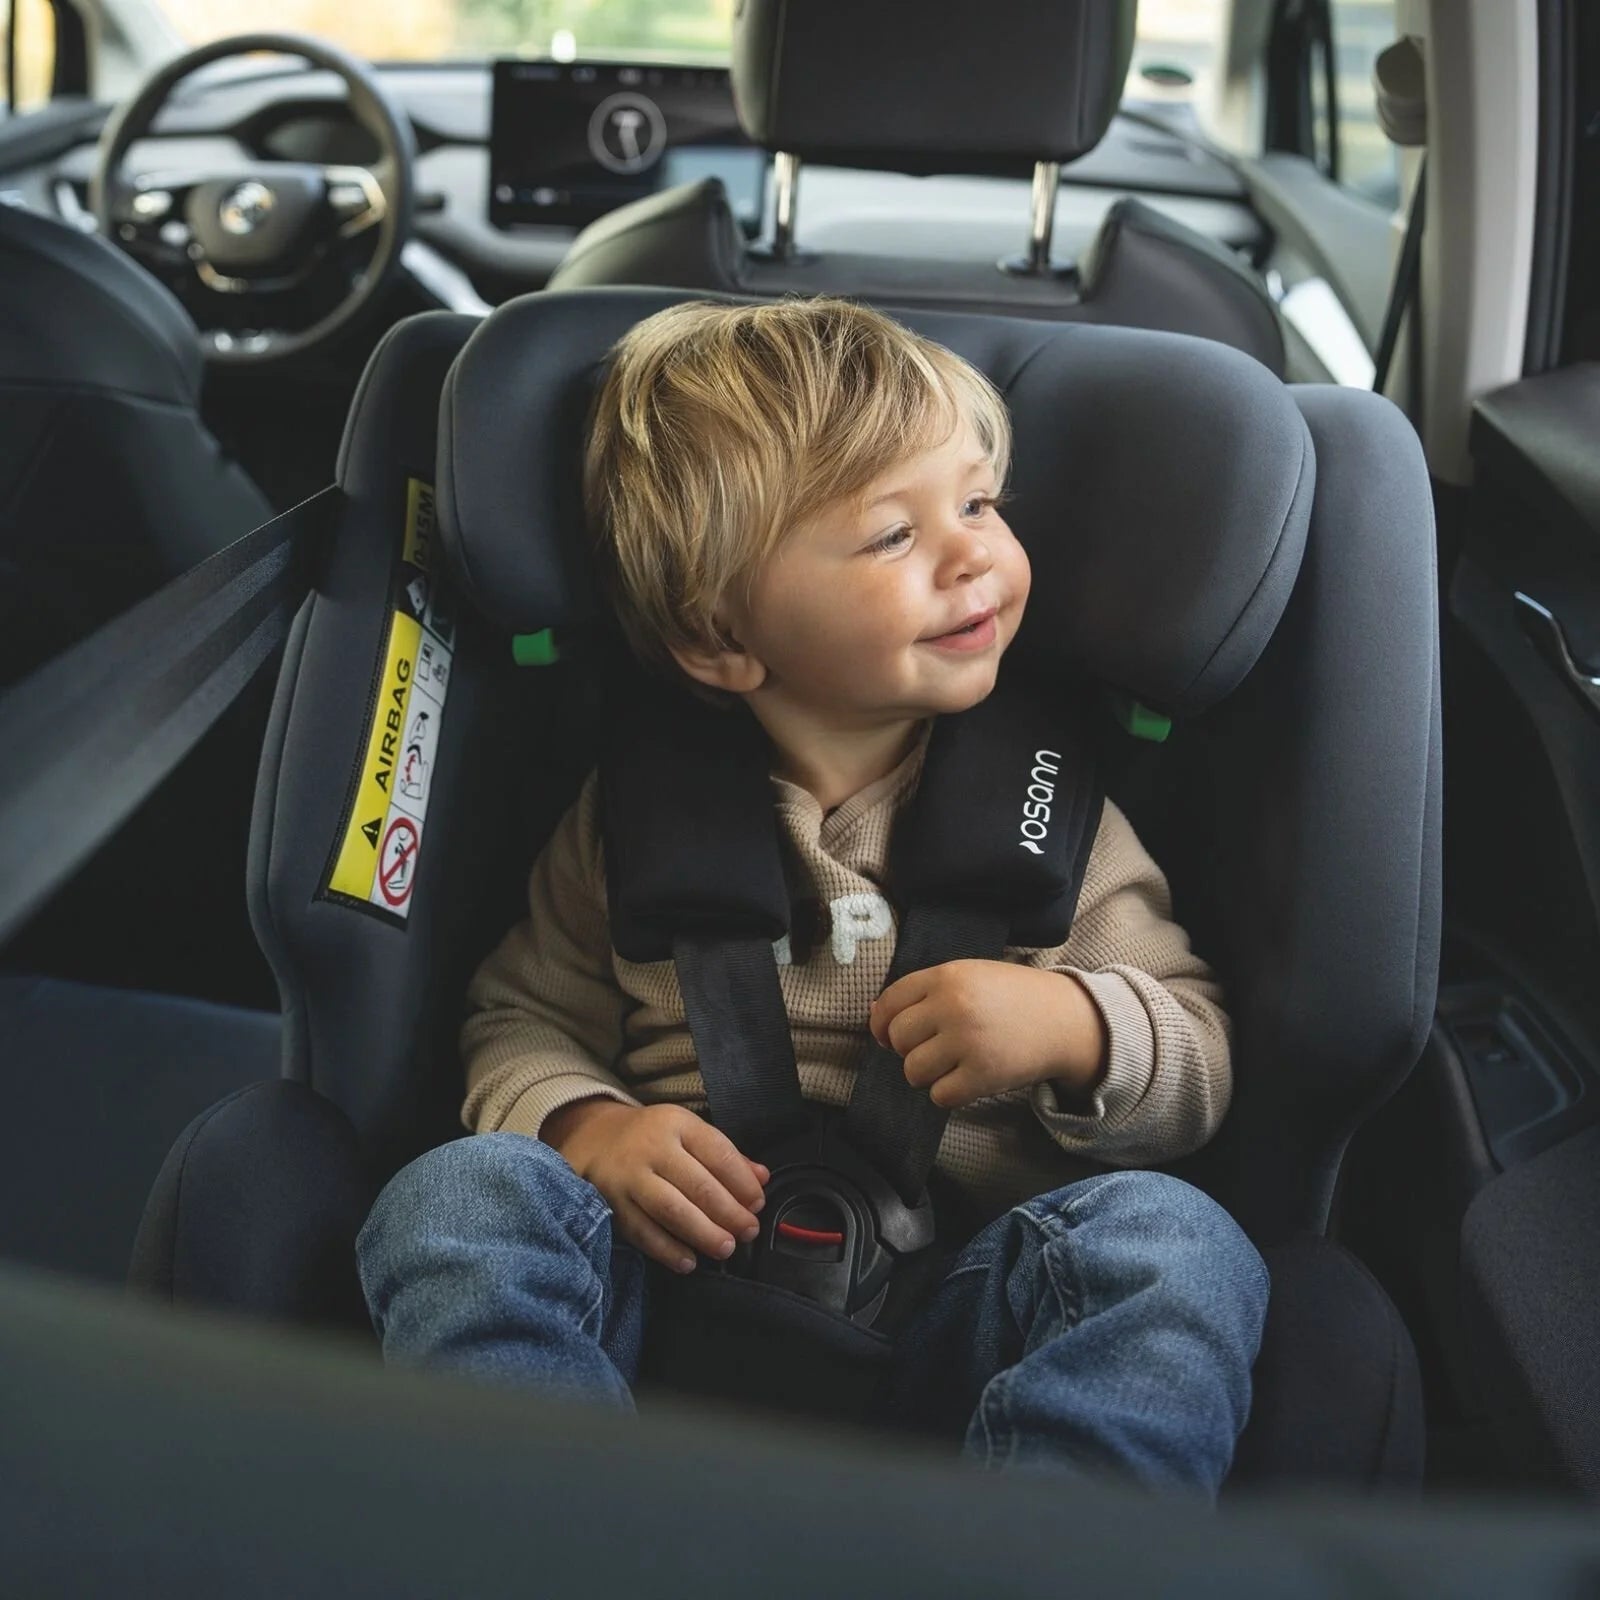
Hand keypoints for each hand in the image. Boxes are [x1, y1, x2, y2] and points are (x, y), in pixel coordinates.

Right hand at [542, 1099, 768, 1274]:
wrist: (593, 1137)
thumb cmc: (653, 1137)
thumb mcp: (688, 1132)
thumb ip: (725, 1155)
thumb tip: (762, 1179)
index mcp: (677, 1124)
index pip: (718, 1153)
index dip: (742, 1182)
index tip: (758, 1204)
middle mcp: (652, 1148)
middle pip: (698, 1184)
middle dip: (728, 1212)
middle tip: (748, 1232)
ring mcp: (629, 1177)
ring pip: (671, 1209)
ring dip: (702, 1232)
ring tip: (725, 1248)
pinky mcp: (611, 1204)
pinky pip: (642, 1231)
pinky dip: (666, 1250)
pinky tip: (688, 1262)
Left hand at [868, 960, 1107, 1110]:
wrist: (1064, 1019)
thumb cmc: (1010, 997)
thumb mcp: (969, 977)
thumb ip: (924, 992)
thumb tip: (874, 1015)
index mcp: (947, 976)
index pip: (890, 1002)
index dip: (883, 1024)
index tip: (891, 1035)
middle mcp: (953, 1006)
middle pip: (898, 1039)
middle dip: (908, 1049)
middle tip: (934, 1048)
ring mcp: (968, 1041)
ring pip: (913, 1070)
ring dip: (926, 1074)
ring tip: (951, 1065)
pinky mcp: (983, 1075)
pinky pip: (940, 1096)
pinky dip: (948, 1093)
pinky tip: (966, 1079)